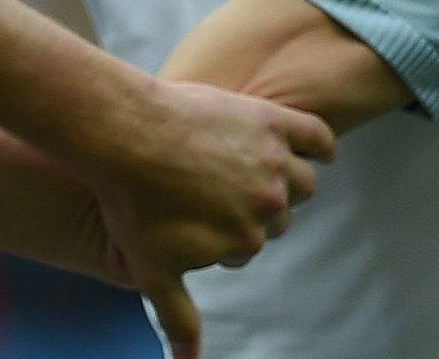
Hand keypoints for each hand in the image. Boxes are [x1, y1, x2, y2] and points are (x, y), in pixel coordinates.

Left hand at [83, 81, 334, 358]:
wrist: (117, 135)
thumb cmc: (128, 202)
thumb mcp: (151, 271)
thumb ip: (176, 318)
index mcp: (247, 239)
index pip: (250, 244)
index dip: (224, 233)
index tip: (194, 216)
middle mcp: (268, 203)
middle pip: (277, 211)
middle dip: (252, 207)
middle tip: (215, 190)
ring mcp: (271, 161)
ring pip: (301, 178)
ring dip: (288, 179)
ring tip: (258, 170)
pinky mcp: (268, 120)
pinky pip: (315, 135)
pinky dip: (320, 143)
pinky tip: (315, 148)